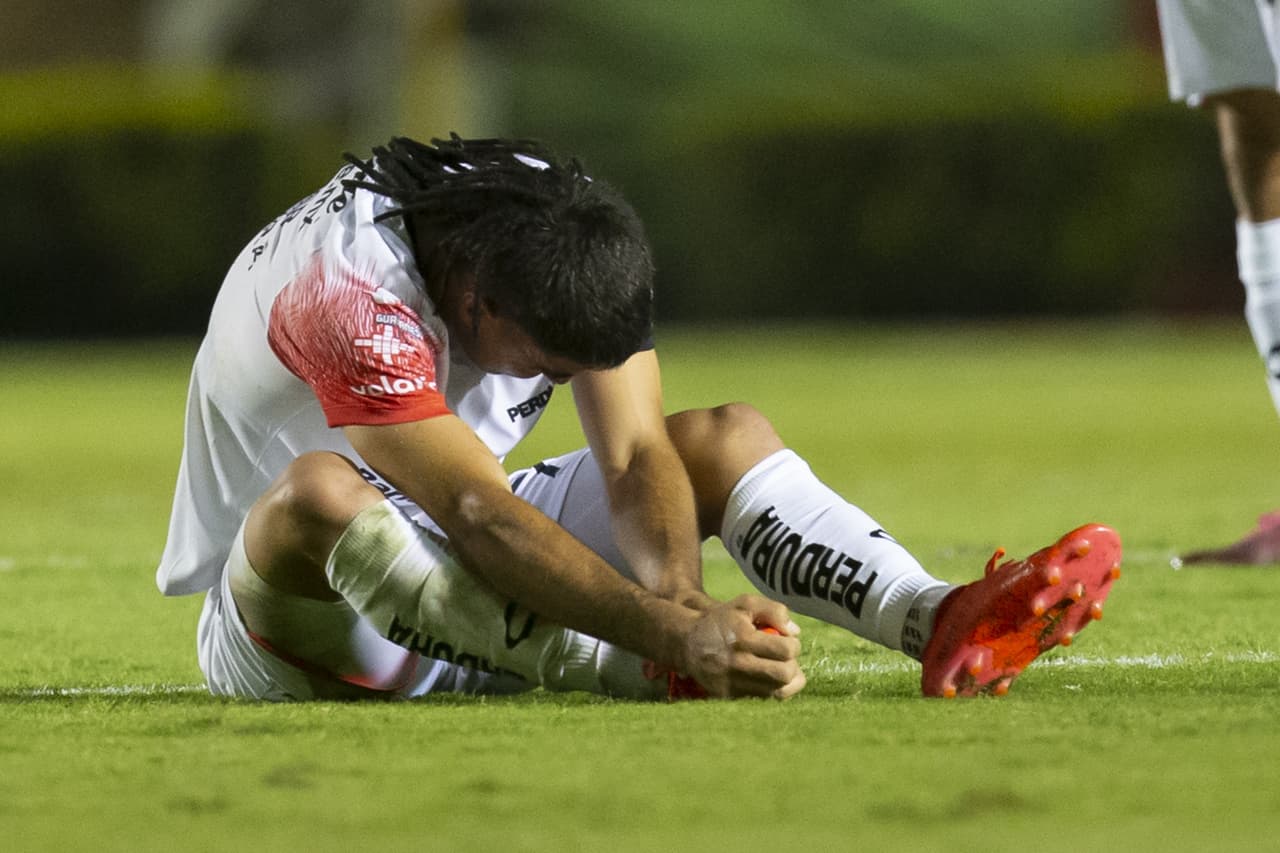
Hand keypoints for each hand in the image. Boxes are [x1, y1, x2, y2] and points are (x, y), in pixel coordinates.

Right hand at [680, 600, 805, 699]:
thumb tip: (795, 632)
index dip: (794, 645)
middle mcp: (738, 663)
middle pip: (784, 675)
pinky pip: (764, 701)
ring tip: (778, 667)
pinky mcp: (730, 697)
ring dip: (785, 680)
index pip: (786, 650)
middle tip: (784, 657)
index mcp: (742, 638)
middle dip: (792, 665)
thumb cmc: (722, 620)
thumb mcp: (746, 603)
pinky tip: (768, 678)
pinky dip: (773, 690)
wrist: (688, 642)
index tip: (786, 640)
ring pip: (777, 693)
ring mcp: (733, 683)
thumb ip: (774, 611)